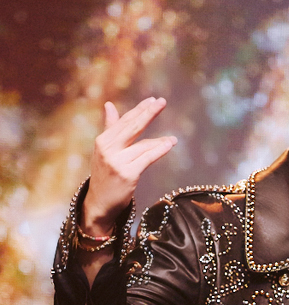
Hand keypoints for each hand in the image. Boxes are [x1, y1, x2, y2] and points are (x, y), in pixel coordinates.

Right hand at [83, 97, 176, 234]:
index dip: (139, 110)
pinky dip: (159, 150)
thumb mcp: (104, 150)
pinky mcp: (128, 175)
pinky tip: (169, 144)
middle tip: (162, 102)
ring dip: (160, 141)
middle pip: (133, 127)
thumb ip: (110, 128)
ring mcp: (118, 162)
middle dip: (148, 113)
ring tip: (172, 139)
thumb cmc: (104, 175)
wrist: (99, 203)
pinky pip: (147, 159)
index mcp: (103, 141)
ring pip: (143, 146)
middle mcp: (108, 149)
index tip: (152, 100)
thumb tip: (109, 105)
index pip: (124, 122)